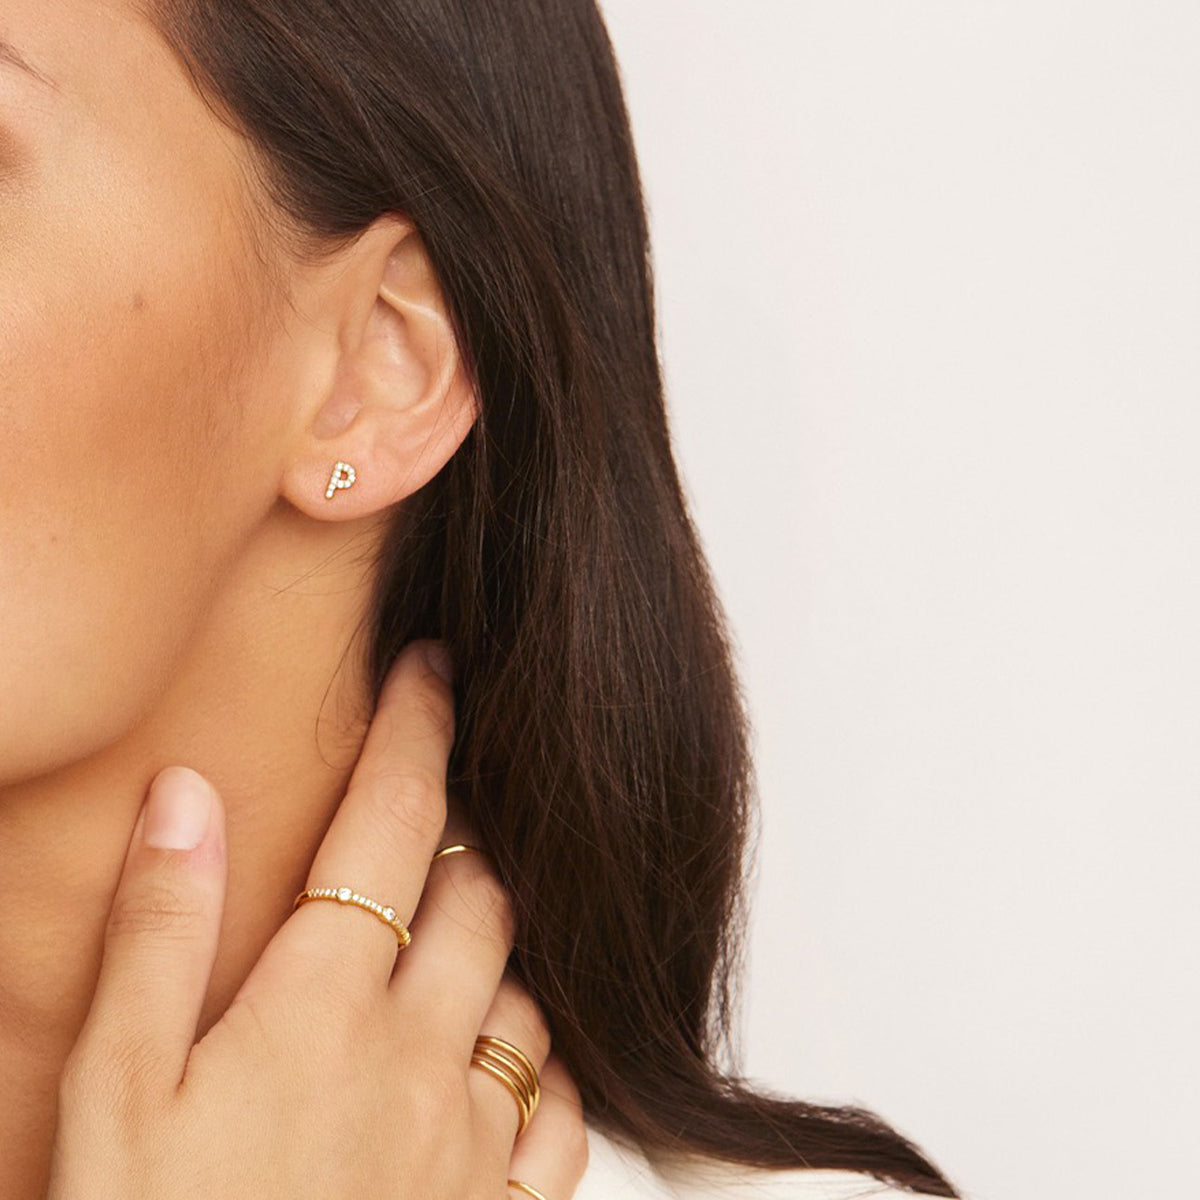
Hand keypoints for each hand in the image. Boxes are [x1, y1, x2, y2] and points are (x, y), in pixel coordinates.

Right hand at [46, 640, 587, 1199]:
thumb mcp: (110, 1096)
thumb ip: (157, 935)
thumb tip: (188, 794)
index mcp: (321, 1009)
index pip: (391, 824)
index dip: (417, 728)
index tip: (433, 666)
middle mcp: (420, 1056)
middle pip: (484, 888)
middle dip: (466, 830)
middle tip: (434, 810)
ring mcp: (474, 1138)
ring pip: (530, 983)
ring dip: (500, 939)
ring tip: (454, 928)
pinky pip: (562, 1104)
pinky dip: (544, 1056)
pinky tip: (503, 1053)